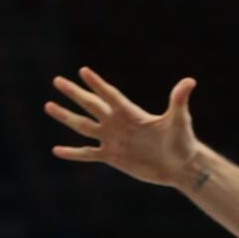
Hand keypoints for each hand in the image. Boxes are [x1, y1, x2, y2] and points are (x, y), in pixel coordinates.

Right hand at [46, 67, 199, 187]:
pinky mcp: (112, 157)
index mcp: (132, 113)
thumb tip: (190, 81)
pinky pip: (88, 154)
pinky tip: (56, 150)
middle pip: (91, 105)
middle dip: (74, 94)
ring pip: (84, 126)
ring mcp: (113, 140)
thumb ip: (179, 101)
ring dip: (66, 117)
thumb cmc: (183, 141)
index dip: (97, 84)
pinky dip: (73, 153)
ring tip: (48, 105)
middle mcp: (118, 124)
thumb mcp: (180, 120)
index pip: (111, 95)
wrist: (180, 166)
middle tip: (57, 80)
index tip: (83, 71)